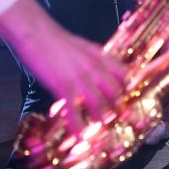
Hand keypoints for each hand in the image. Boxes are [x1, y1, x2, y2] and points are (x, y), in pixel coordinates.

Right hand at [0, 0, 125, 134]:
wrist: (36, 33)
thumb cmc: (56, 39)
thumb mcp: (82, 46)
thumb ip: (93, 59)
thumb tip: (98, 70)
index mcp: (100, 57)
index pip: (123, 73)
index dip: (129, 87)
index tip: (132, 98)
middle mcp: (95, 68)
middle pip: (116, 91)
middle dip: (120, 107)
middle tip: (122, 120)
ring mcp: (81, 78)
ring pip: (99, 103)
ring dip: (103, 118)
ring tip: (104, 129)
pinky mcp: (63, 86)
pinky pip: (74, 110)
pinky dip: (78, 124)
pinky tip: (79, 135)